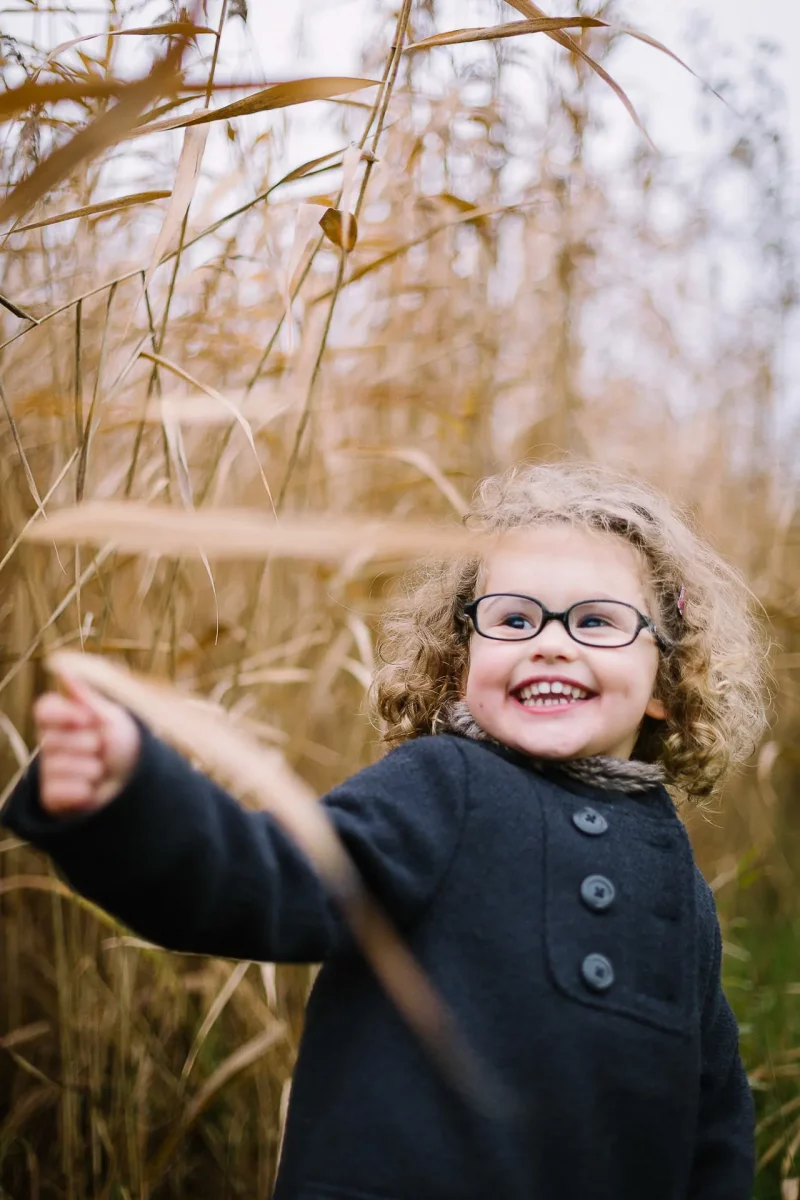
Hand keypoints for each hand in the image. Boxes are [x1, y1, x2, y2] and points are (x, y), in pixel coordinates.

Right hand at [34, 679, 140, 815]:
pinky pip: (58, 791)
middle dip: (89, 745)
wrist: (138, 784)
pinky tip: (91, 791)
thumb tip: (64, 668)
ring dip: (91, 770)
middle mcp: (51, 743)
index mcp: (63, 720)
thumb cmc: (126, 745)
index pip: (44, 709)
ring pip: (59, 766)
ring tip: (101, 772)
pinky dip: (82, 792)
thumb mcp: (111, 716)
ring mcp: (50, 770)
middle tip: (103, 751)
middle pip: (55, 739)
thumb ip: (86, 696)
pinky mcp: (52, 797)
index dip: (64, 714)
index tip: (88, 719)